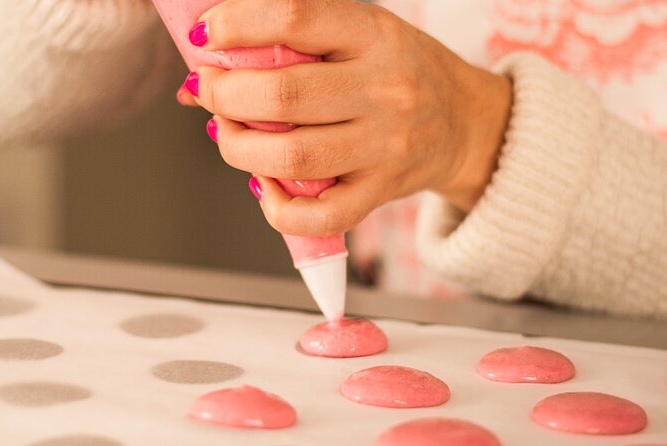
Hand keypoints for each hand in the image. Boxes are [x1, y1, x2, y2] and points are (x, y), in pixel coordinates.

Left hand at [183, 0, 511, 236]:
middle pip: (283, 95)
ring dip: (236, 148)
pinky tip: (264, 185)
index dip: (237, 25)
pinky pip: (321, 215)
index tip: (207, 35)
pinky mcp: (382, 191)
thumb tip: (207, 64)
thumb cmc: (404, 73)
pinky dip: (277, 208)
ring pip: (290, 157)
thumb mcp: (362, 34)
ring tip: (227, 133)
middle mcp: (384, 91)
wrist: (465, 123)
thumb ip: (296, 41)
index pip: (296, 18)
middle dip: (223, 95)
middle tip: (209, 92)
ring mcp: (385, 148)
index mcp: (375, 36)